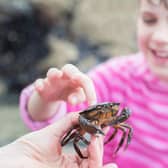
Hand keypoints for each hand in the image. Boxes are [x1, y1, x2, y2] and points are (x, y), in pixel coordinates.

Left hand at [0, 113, 116, 167]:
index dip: (95, 137)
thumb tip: (83, 113)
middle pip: (93, 157)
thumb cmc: (29, 147)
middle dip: (98, 144)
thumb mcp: (52, 132)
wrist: (13, 161)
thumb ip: (69, 123)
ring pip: (93, 166)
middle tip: (98, 131)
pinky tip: (110, 164)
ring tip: (96, 140)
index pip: (88, 149)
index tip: (102, 125)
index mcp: (69, 158)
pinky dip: (98, 165)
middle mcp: (72, 167)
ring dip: (99, 153)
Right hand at [34, 64, 96, 104]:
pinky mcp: (43, 84)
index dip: (90, 91)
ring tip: (57, 75)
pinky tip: (40, 88)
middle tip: (76, 79)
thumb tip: (72, 101)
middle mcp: (65, 76)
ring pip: (52, 71)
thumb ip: (78, 98)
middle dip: (73, 72)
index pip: (85, 81)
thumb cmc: (69, 93)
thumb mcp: (76, 97)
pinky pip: (39, 81)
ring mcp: (53, 79)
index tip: (92, 104)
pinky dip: (39, 84)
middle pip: (68, 68)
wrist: (54, 94)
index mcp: (76, 78)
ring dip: (54, 73)